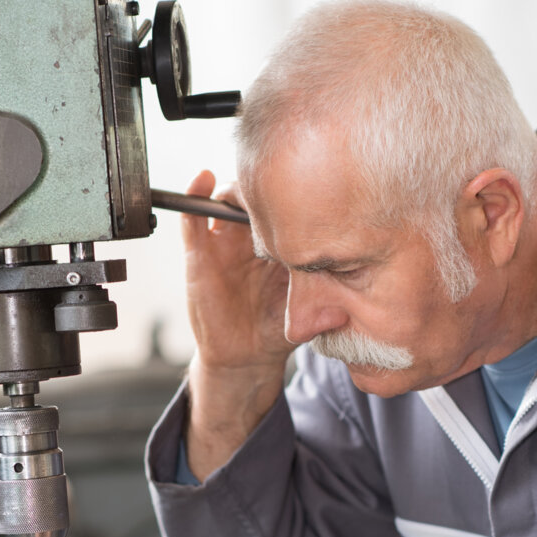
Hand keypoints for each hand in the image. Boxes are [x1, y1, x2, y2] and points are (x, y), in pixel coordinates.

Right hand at [181, 172, 295, 478]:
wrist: (245, 357)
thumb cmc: (275, 331)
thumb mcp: (303, 319)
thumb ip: (321, 315)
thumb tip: (342, 315)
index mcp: (279, 246)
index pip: (285, 209)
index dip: (294, 195)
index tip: (306, 186)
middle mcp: (252, 240)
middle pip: (256, 197)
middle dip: (266, 185)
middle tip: (277, 182)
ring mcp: (226, 244)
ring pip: (226, 200)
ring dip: (235, 186)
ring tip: (246, 184)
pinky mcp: (200, 255)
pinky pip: (194, 221)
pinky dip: (195, 195)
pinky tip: (204, 179)